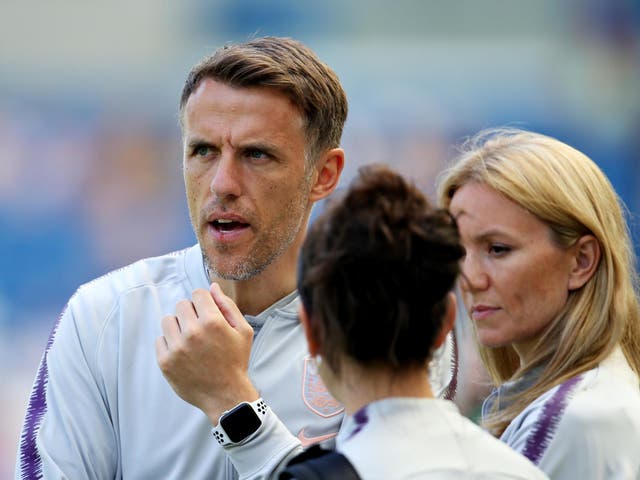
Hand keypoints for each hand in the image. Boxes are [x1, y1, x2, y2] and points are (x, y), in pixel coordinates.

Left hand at [156, 283, 258, 424]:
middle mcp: (193, 332)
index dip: (204, 302)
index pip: (197, 294)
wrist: (225, 395)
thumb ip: (228, 306)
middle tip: (201, 329)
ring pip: (168, 320)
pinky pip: (160, 339)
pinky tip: (183, 352)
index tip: (208, 314)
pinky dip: (170, 343)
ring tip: (190, 340)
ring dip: (178, 326)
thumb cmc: (236, 361)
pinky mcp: (165, 362)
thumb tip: (212, 287)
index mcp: (213, 322)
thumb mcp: (243, 331)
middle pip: (181, 305)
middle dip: (191, 313)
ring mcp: (177, 348)